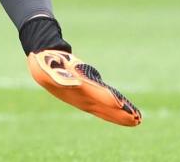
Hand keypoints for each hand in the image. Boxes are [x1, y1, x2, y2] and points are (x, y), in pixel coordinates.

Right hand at [27, 50, 141, 126]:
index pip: (94, 96)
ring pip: (106, 108)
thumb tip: (74, 83)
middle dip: (120, 114)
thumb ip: (59, 77)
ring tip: (137, 119)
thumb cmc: (45, 61)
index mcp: (74, 89)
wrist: (42, 59)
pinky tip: (125, 108)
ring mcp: (84, 97)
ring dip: (120, 114)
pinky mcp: (88, 91)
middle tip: (137, 120)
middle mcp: (81, 97)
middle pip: (104, 108)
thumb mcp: (47, 67)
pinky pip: (104, 102)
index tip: (121, 104)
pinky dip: (115, 106)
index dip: (108, 100)